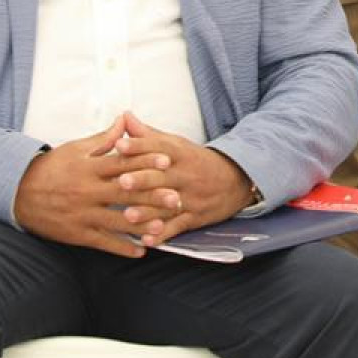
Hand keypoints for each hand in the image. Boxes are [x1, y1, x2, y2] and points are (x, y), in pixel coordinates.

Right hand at [13, 119, 163, 256]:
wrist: (16, 191)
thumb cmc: (51, 168)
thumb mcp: (75, 149)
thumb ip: (104, 139)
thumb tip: (125, 120)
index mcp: (89, 167)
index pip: (121, 163)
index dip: (144, 162)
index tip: (167, 162)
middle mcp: (87, 191)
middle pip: (124, 193)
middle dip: (151, 196)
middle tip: (176, 199)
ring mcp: (82, 214)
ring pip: (117, 221)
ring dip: (141, 226)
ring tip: (163, 228)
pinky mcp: (76, 233)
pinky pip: (102, 242)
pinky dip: (122, 248)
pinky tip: (141, 252)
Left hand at [111, 112, 256, 246]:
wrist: (237, 179)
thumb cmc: (196, 162)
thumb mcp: (177, 144)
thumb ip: (148, 134)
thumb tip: (124, 116)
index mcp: (180, 154)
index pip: (159, 148)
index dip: (140, 147)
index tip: (120, 146)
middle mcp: (186, 175)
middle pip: (162, 177)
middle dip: (142, 180)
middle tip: (121, 182)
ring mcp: (191, 197)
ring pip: (167, 205)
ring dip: (147, 212)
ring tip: (128, 215)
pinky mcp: (195, 217)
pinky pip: (178, 227)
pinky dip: (163, 235)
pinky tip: (148, 240)